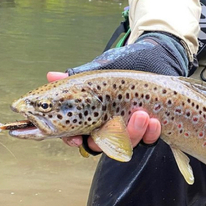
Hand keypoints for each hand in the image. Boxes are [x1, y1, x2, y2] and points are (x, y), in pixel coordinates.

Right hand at [47, 71, 161, 152]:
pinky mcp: (149, 130)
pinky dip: (151, 133)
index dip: (73, 140)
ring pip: (127, 143)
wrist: (151, 60)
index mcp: (91, 117)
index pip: (77, 136)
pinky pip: (148, 140)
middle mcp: (108, 127)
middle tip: (116, 122)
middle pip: (102, 144)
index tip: (76, 139)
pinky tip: (154, 121)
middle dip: (108, 138)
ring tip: (142, 115)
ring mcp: (129, 129)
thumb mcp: (98, 72)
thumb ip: (75, 79)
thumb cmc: (120, 68)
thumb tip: (51, 75)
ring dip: (134, 132)